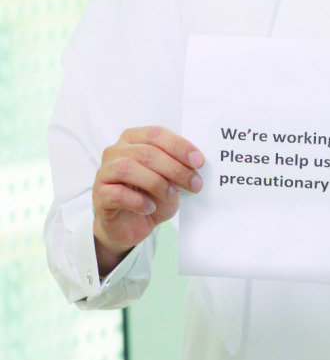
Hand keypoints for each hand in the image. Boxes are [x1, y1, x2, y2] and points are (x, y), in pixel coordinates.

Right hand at [92, 125, 203, 276]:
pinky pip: (117, 193)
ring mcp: (104, 172)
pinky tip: (150, 207)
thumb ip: (179, 164)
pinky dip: (138, 201)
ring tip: (171, 194)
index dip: (179, 146)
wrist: (131, 224)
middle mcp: (115, 151)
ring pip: (128, 168)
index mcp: (134, 138)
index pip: (156, 134)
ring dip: (157, 182)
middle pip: (146, 152)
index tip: (199, 161)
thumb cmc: (152, 195)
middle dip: (175, 168)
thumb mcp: (171, 177)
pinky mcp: (99, 195)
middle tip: (194, 183)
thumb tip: (197, 160)